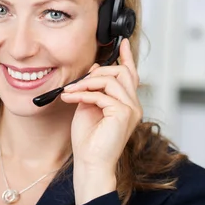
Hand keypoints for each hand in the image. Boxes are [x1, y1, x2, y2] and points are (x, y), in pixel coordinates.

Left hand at [60, 38, 142, 203]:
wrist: (90, 161)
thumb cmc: (89, 138)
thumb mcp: (89, 105)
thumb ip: (94, 87)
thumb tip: (96, 67)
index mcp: (127, 103)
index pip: (131, 74)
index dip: (127, 57)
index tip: (123, 43)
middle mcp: (133, 105)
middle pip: (122, 72)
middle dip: (97, 72)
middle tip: (77, 83)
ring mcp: (131, 109)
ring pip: (111, 80)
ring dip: (86, 83)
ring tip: (71, 92)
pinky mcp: (123, 113)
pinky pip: (102, 94)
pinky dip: (84, 94)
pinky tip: (71, 99)